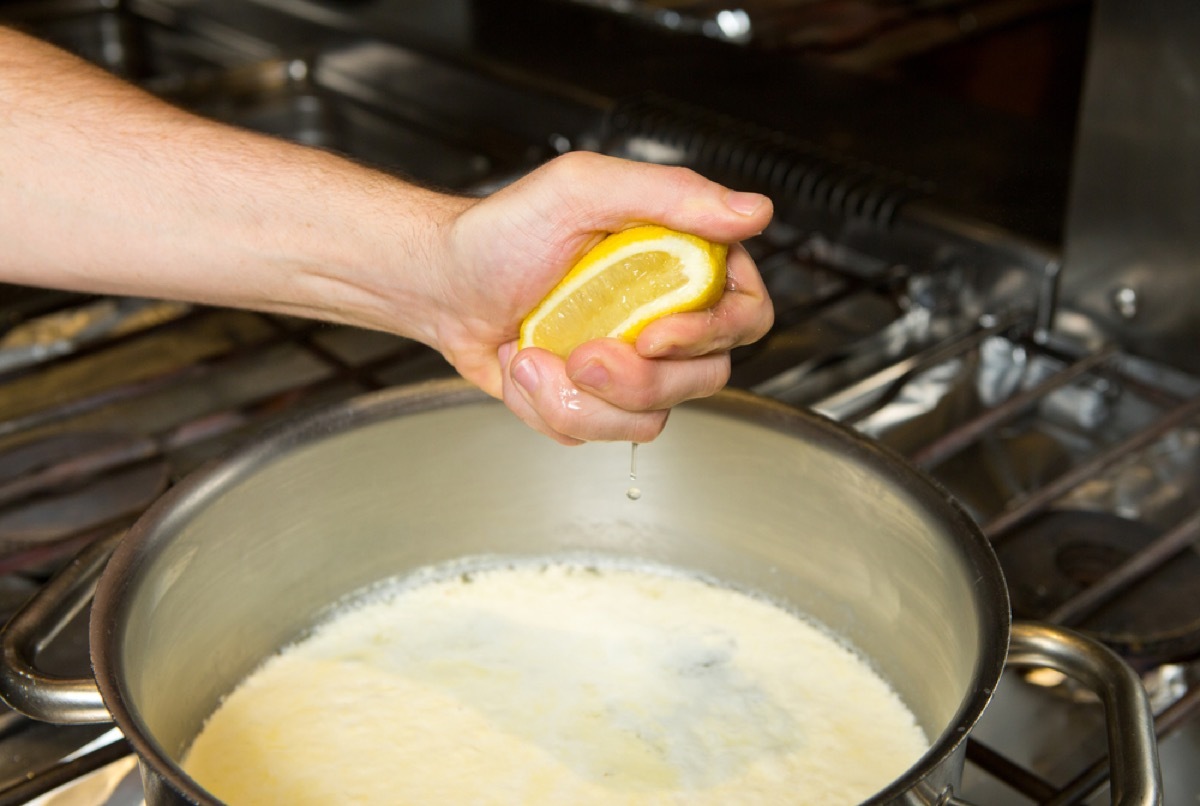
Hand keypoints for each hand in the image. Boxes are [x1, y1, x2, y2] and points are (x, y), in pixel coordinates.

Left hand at [429, 152, 774, 444]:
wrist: (442, 285)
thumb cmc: (503, 232)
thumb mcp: (582, 189)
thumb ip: (671, 194)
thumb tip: (752, 212)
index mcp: (681, 261)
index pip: (745, 313)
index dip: (710, 335)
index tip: (653, 333)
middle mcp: (666, 316)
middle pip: (705, 377)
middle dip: (636, 378)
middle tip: (580, 352)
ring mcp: (632, 365)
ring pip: (652, 416)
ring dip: (582, 397)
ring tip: (535, 355)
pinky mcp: (596, 400)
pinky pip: (601, 431)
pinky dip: (553, 408)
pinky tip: (528, 369)